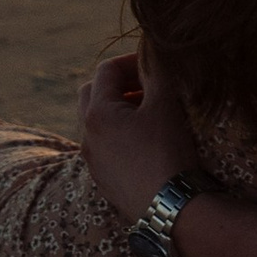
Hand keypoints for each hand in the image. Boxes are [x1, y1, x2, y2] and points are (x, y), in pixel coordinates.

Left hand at [76, 48, 200, 226]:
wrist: (170, 211)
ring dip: (120, 111)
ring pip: (98, 124)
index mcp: (96, 114)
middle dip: (119, 84)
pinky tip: (148, 145)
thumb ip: (157, 69)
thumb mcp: (166, 105)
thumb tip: (154, 44)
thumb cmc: (167, 153)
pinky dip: (121, 136)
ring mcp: (93, 163)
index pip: (106, 69)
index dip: (132, 61)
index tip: (156, 66)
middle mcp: (87, 137)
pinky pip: (105, 148)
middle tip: (148, 87)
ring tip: (151, 115)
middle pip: (93, 94)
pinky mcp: (104, 182)